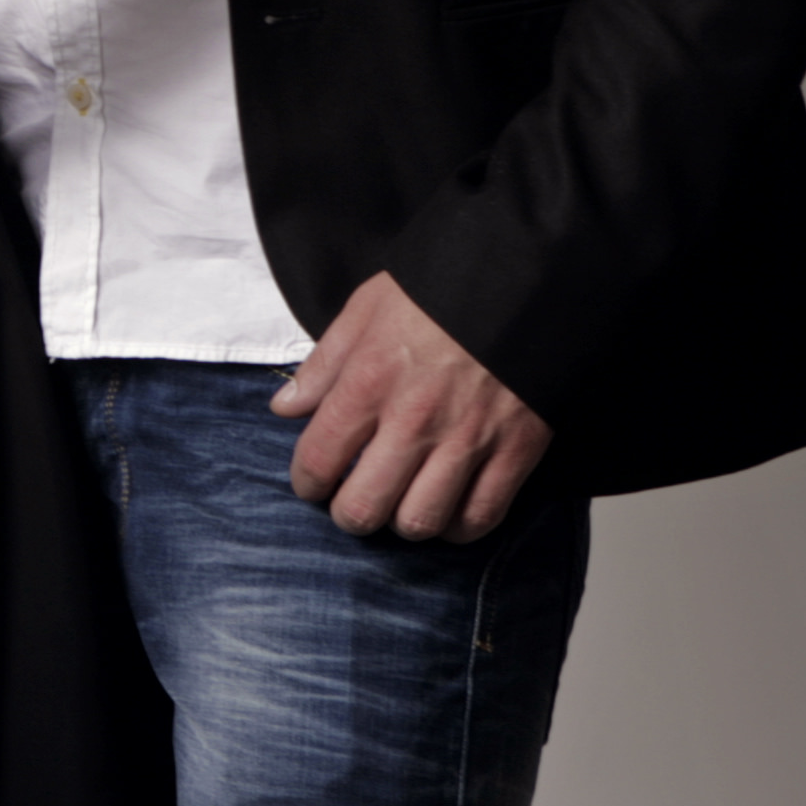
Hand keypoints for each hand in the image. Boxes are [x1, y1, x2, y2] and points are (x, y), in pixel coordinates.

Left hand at [268, 271, 552, 542]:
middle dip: (349, 514)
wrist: (520, 279)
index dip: (307, 483)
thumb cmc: (437, 291)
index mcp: (369, 382)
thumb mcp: (365, 309)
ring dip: (402, 523)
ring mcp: (466, 440)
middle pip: (364, 508)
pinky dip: (458, 527)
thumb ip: (323, 365)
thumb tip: (285, 408)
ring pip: (420, 522)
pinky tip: (447, 510)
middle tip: (352, 501)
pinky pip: (480, 518)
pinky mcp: (514, 452)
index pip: (318, 460)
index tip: (312, 482)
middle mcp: (413, 420)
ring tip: (400, 504)